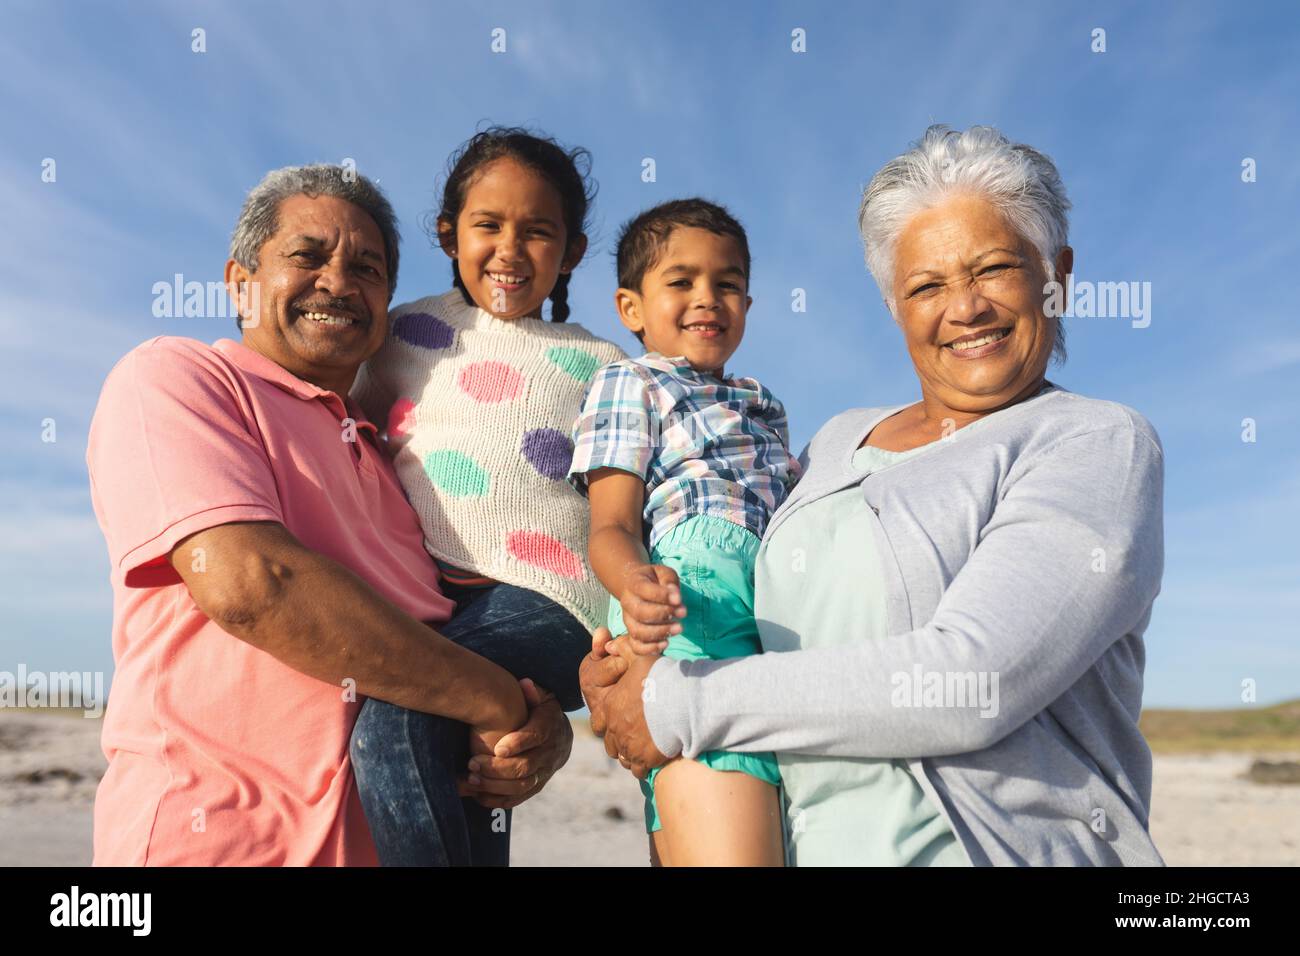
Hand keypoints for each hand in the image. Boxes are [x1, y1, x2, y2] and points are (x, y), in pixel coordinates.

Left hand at [459, 678, 572, 809]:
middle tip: (472, 763)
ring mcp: (544, 772)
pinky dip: (496, 800)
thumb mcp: (540, 696)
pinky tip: (476, 794)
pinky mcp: (535, 786)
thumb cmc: (540, 711)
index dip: (519, 743)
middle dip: (497, 768)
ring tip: (470, 779)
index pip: (537, 737)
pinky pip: (517, 799)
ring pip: (521, 786)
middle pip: (526, 766)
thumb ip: (531, 691)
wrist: (560, 736)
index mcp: (550, 726)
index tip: (497, 747)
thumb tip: (524, 683)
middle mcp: (549, 753)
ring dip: (494, 785)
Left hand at [583, 631, 670, 778]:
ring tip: (640, 749)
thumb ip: (623, 647)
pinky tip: (650, 760)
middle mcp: (615, 730)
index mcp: (610, 708)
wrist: (681, 703)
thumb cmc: (661, 679)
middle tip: (630, 736)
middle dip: (617, 741)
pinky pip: (637, 770)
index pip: (598, 722)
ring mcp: (629, 747)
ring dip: (629, 754)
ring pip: (622, 757)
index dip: (607, 721)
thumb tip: (608, 643)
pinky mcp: (644, 760)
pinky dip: (641, 767)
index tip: (618, 720)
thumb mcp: (640, 657)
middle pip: (610, 743)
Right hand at [618, 563, 686, 653]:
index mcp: (634, 584)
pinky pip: (636, 646)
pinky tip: (665, 643)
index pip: (644, 590)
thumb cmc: (656, 581)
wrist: (639, 588)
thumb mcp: (664, 573)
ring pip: (638, 631)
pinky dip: (650, 648)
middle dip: (663, 614)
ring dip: (660, 632)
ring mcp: (628, 620)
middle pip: (640, 612)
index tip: (679, 599)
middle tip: (682, 612)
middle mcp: (627, 602)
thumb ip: (670, 582)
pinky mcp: (632, 634)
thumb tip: (675, 597)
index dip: (662, 596)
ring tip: (678, 628)